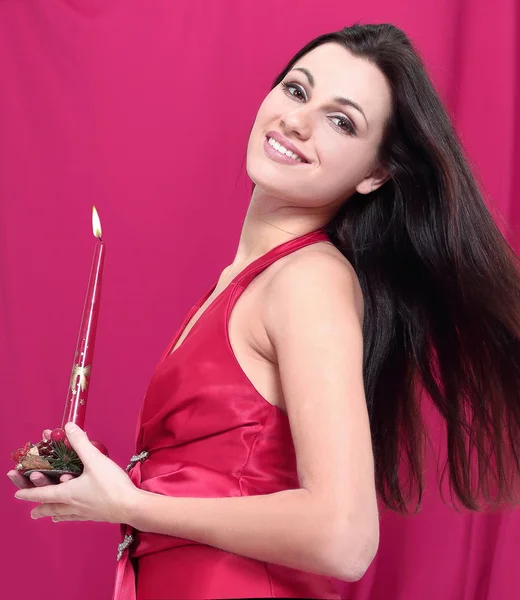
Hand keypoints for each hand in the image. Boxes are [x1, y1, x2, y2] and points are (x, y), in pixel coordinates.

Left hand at [13, 422, 138, 523]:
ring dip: (55, 514)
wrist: (130, 506)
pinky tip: (77, 515)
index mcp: (68, 493)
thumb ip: (80, 443)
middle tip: (33, 512)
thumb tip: (68, 427)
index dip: (29, 493)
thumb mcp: (95, 460)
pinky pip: (78, 517)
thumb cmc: (111, 485)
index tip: (17, 494)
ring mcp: (85, 513)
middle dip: (40, 509)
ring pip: (64, 515)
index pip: (43, 493)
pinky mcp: (96, 516)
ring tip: (51, 516)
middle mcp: (73, 505)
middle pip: (51, 509)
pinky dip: (71, 516)